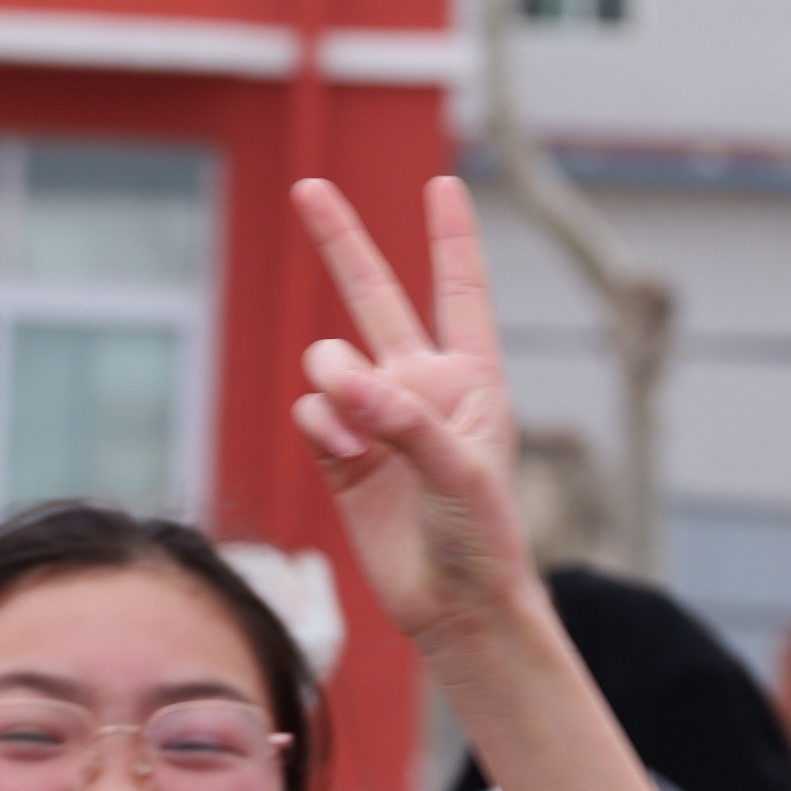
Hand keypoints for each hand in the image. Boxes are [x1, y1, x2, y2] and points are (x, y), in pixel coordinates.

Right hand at [289, 177, 540, 650]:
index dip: (450, 237)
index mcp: (472, 378)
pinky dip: (322, 427)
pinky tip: (345, 457)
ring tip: (358, 431)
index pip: (460, 291)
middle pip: (375, 298)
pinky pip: (312, 414)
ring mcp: (376, 421)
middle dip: (342, 242)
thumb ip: (401, 417)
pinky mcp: (340, 458)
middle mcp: (420, 388)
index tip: (442, 183)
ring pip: (330, 364)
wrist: (455, 607)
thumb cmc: (483, 537)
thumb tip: (335, 377)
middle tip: (307, 187)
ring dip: (334, 383)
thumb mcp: (461, 470)